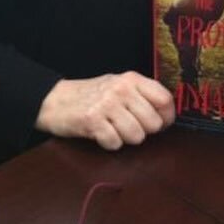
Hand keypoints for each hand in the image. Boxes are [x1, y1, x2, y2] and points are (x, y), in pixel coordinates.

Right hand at [35, 72, 175, 149]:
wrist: (56, 101)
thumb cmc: (92, 95)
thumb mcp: (119, 85)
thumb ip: (142, 95)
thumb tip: (167, 115)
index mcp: (131, 79)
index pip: (164, 99)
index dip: (167, 117)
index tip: (160, 124)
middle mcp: (121, 89)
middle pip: (153, 123)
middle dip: (143, 131)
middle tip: (129, 126)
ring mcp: (106, 104)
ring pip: (136, 136)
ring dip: (126, 139)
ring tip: (113, 129)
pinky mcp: (92, 121)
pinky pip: (115, 143)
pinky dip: (109, 144)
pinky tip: (102, 134)